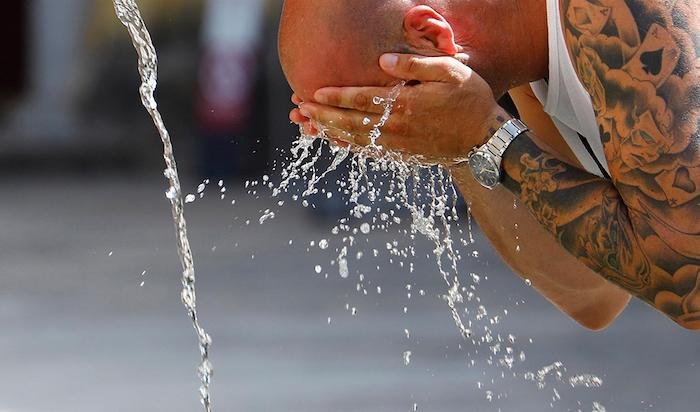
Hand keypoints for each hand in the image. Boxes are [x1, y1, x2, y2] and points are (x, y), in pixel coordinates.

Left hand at [292, 53, 510, 164]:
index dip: (336, 97)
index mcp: (407, 105)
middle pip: (351, 122)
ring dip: (329, 132)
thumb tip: (382, 60)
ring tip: (307, 125)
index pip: (362, 100)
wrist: (485, 141)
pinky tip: (334, 140)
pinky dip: (347, 146)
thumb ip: (415, 66)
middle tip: (300, 109)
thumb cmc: (471, 100)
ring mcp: (398, 146)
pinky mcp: (401, 156)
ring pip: (355, 140)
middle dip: (323, 116)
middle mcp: (398, 128)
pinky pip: (368, 152)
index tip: (314, 93)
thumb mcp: (451, 73)